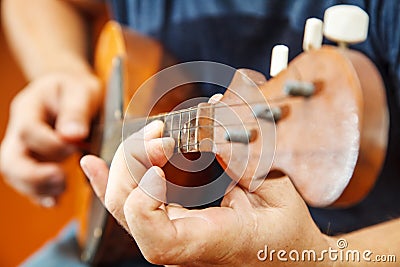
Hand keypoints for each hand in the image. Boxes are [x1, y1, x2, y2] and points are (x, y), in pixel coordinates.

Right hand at [0, 71, 101, 205]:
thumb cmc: (77, 90)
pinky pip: (29, 183)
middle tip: (60, 181)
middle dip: (32, 176)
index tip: (75, 146)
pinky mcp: (34, 161)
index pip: (28, 130)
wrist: (72, 92)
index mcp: (29, 107)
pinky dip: (40, 195)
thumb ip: (76, 111)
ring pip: (15, 175)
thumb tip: (73, 135)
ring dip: (36, 188)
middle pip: (10, 159)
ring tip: (60, 192)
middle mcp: (19, 130)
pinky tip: (55, 201)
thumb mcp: (81, 90)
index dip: (49, 144)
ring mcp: (24, 148)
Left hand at [81, 120, 333, 265]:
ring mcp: (172, 233)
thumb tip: (211, 125)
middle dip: (134, 162)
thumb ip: (244, 162)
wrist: (288, 257)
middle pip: (127, 210)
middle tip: (161, 133)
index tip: (161, 168)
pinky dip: (109, 180)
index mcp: (209, 243)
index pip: (156, 241)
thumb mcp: (277, 194)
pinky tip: (93, 164)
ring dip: (126, 162)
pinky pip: (130, 204)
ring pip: (121, 204)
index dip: (144, 203)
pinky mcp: (172, 221)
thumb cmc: (288, 233)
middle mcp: (182, 242)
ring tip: (148, 134)